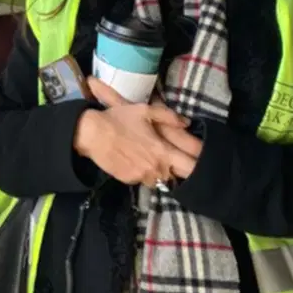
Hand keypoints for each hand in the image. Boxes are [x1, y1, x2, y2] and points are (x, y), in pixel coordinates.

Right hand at [76, 77, 200, 184]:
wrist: (92, 134)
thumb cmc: (119, 119)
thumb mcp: (144, 111)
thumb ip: (168, 116)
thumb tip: (186, 123)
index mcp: (163, 152)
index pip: (191, 167)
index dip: (199, 165)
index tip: (201, 161)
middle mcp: (155, 168)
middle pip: (177, 178)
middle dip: (179, 170)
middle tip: (175, 161)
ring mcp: (142, 176)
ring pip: (159, 180)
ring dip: (159, 172)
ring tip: (151, 159)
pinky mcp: (129, 181)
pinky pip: (142, 179)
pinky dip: (142, 173)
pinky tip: (134, 161)